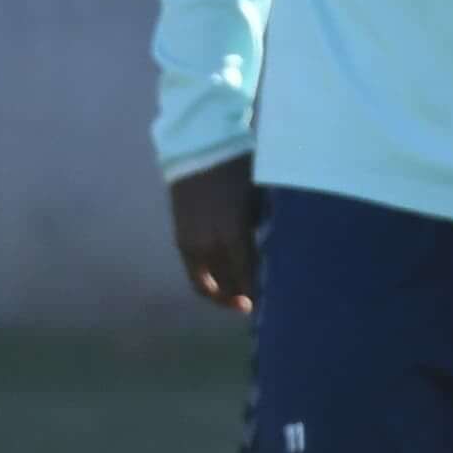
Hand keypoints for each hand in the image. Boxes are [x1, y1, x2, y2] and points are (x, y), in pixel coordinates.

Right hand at [168, 156, 259, 314]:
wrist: (199, 149)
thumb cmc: (239, 170)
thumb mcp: (259, 201)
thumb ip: (262, 233)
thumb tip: (270, 256)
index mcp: (233, 236)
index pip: (248, 279)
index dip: (259, 294)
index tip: (272, 303)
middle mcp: (209, 246)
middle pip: (228, 286)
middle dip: (243, 296)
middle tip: (259, 302)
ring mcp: (191, 245)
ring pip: (208, 285)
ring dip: (224, 293)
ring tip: (238, 297)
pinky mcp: (180, 241)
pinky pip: (195, 273)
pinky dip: (209, 282)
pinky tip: (223, 280)